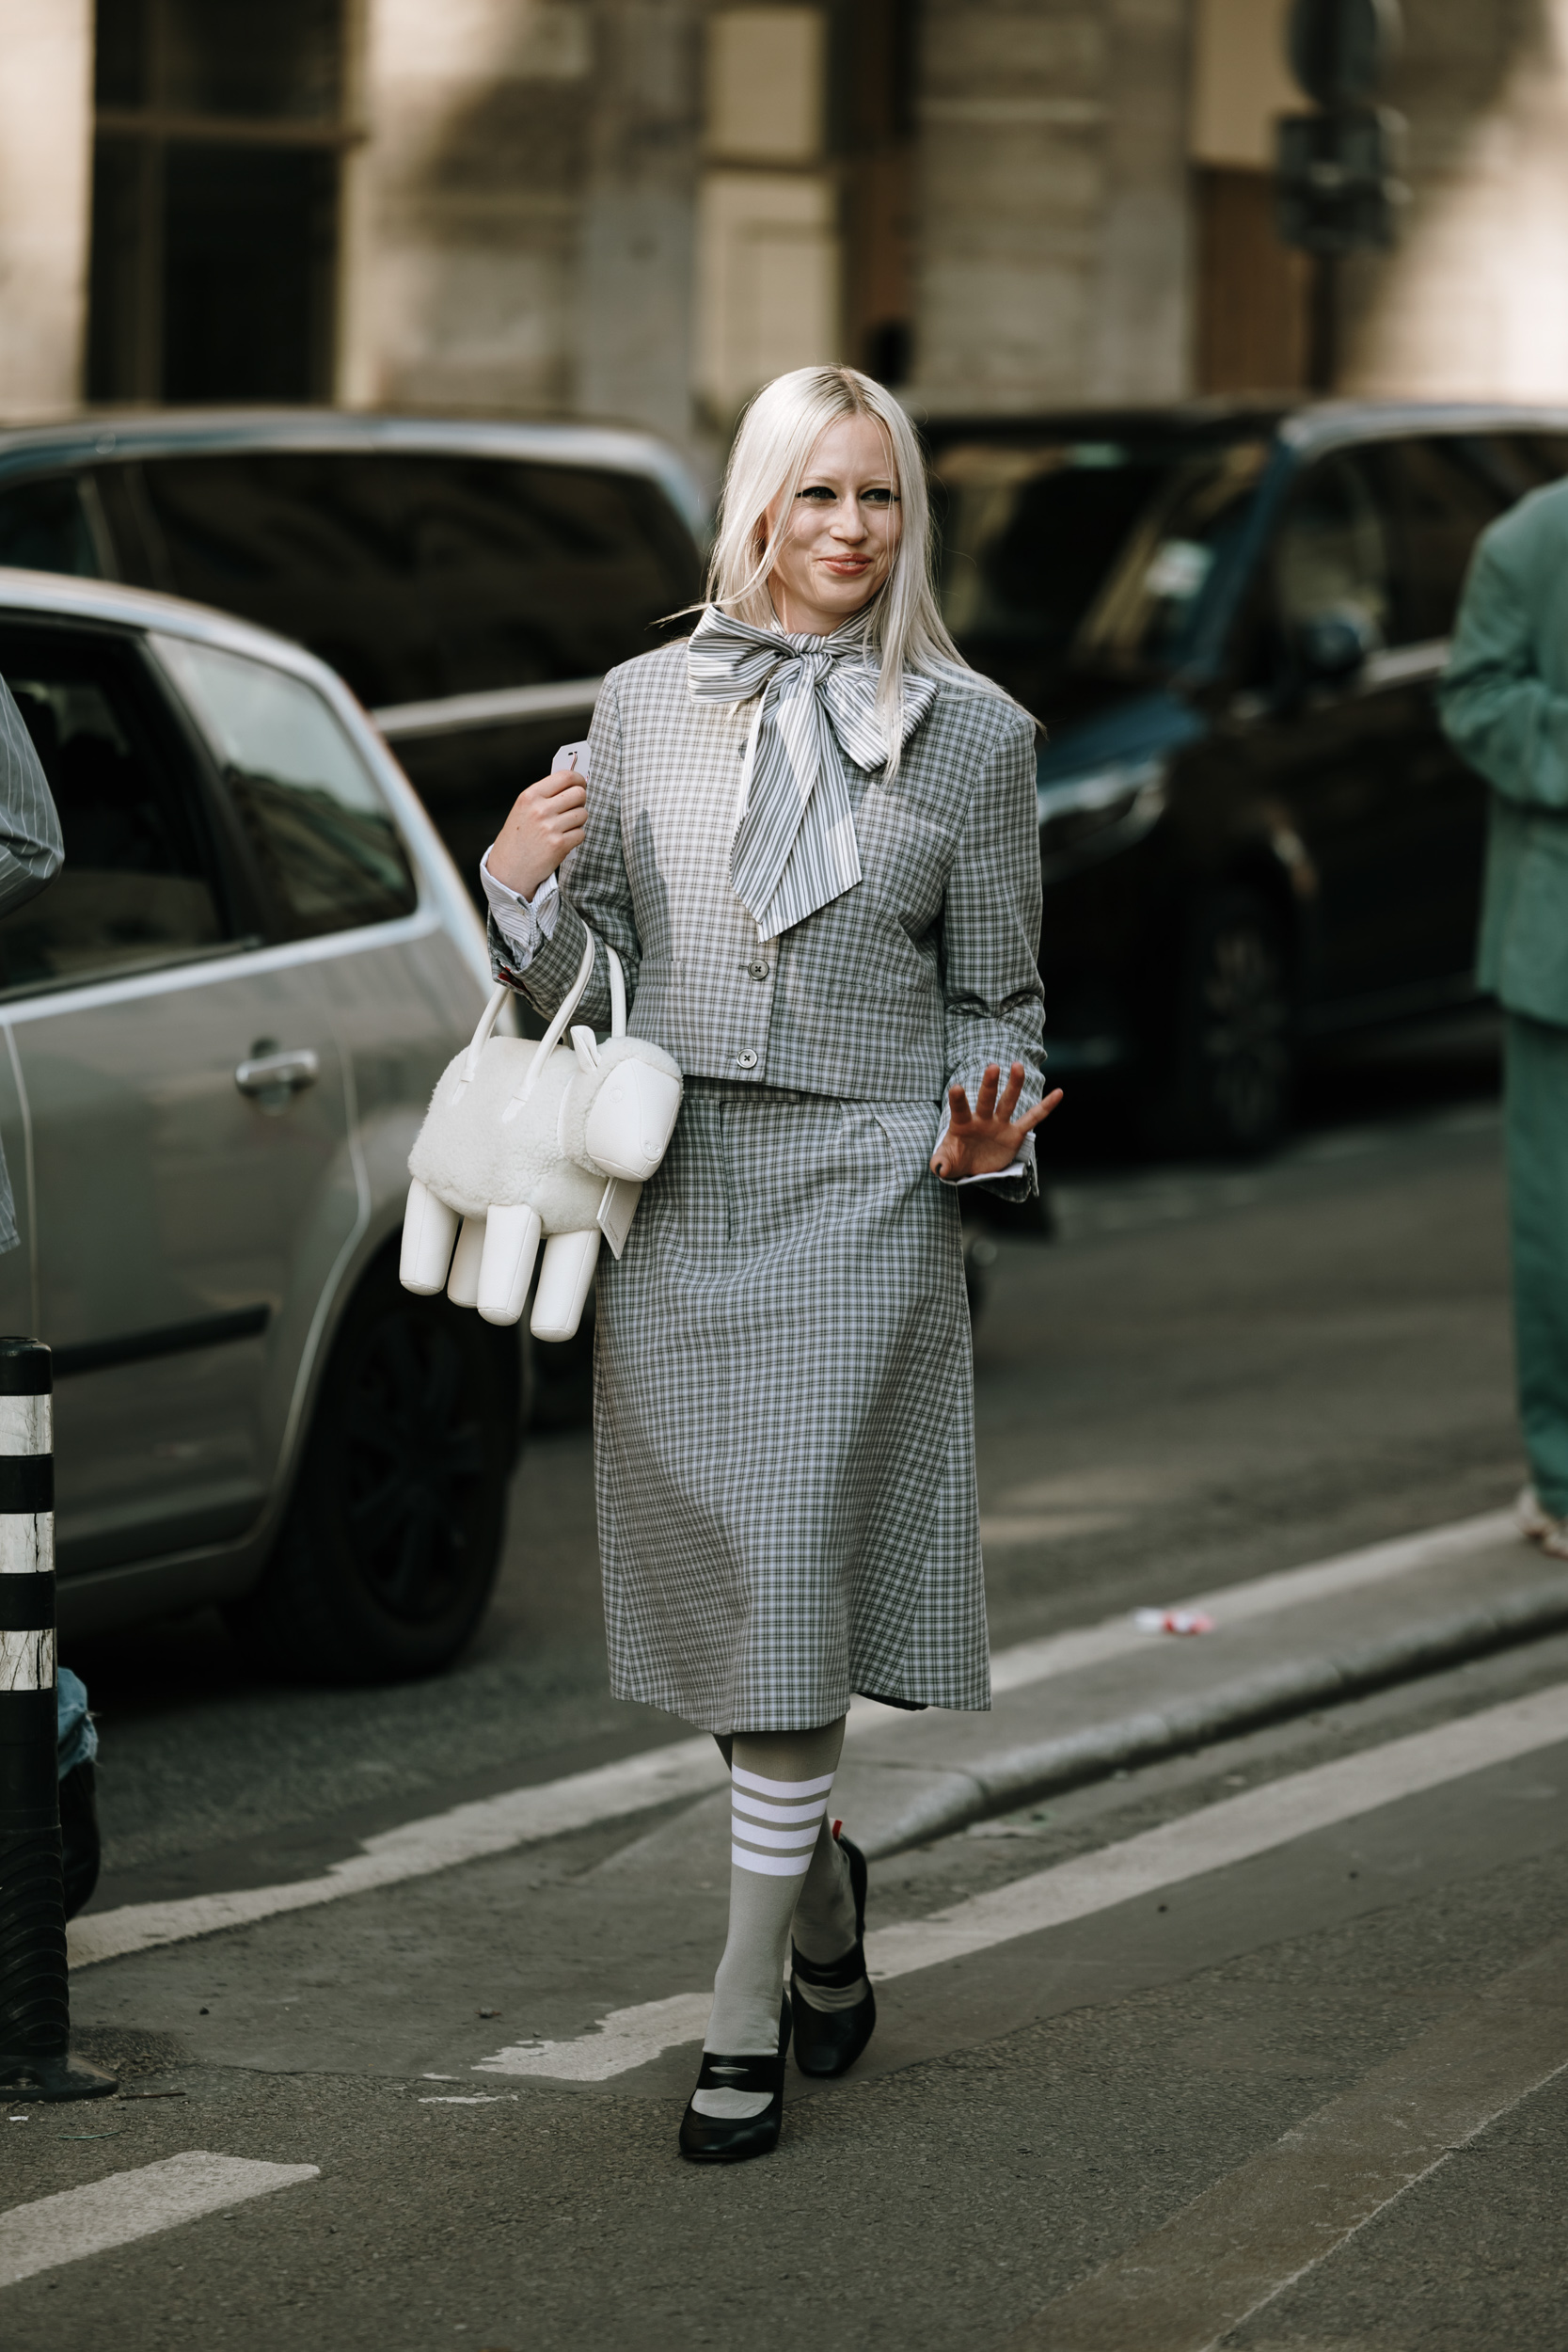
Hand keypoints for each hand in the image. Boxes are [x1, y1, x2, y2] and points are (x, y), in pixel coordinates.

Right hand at [487, 766, 587, 900]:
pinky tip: (563, 840)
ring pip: (583, 814)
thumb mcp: (523, 809)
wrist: (508, 869)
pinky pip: (581, 833)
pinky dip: (575, 837)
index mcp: (530, 796)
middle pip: (579, 794)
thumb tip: (573, 784)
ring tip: (564, 827)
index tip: (580, 784)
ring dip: (578, 821)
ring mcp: (550, 828)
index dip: (578, 779)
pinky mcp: (559, 845)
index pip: (565, 777)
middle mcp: (540, 810)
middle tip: (574, 807)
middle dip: (580, 800)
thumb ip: (545, 795)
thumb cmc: (518, 837)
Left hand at [930, 1062, 1062, 1180]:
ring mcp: (1000, 1124)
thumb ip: (941, 1163)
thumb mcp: (946, 1163)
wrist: (972, 1165)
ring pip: (1008, 1102)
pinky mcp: (1015, 1133)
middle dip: (989, 1085)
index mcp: (962, 1124)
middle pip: (986, 1099)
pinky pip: (1033, 1118)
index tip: (956, 1087)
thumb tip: (939, 1168)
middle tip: (992, 1067)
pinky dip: (1046, 1107)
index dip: (958, 1100)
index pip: (959, 1109)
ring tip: (1017, 1067)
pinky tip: (1058, 1092)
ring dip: (1014, 1085)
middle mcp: (982, 1119)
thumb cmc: (956, 1159)